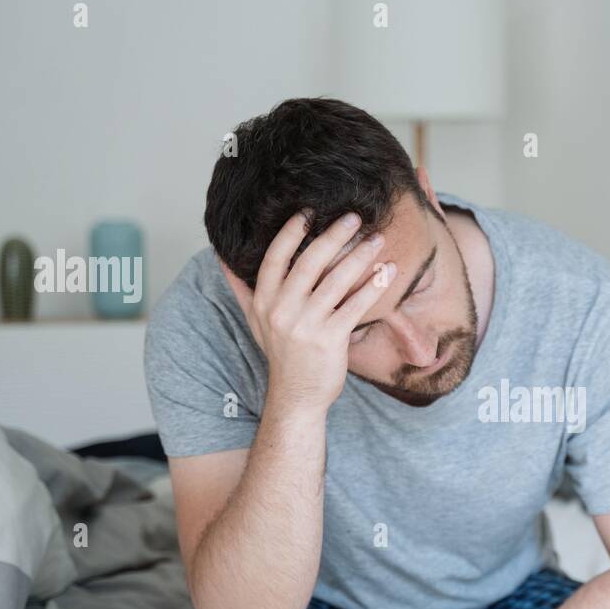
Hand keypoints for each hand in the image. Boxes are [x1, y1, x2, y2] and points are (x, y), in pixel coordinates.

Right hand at [219, 210, 396, 411]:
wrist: (297, 396)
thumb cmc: (281, 355)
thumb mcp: (255, 322)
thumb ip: (242, 289)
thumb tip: (221, 259)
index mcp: (263, 301)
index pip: (275, 257)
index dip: (291, 232)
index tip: (309, 212)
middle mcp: (281, 310)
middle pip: (309, 262)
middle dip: (333, 235)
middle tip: (353, 217)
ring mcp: (305, 325)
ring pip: (336, 280)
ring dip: (359, 256)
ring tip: (378, 239)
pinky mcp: (330, 339)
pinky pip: (355, 305)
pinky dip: (374, 286)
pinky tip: (388, 271)